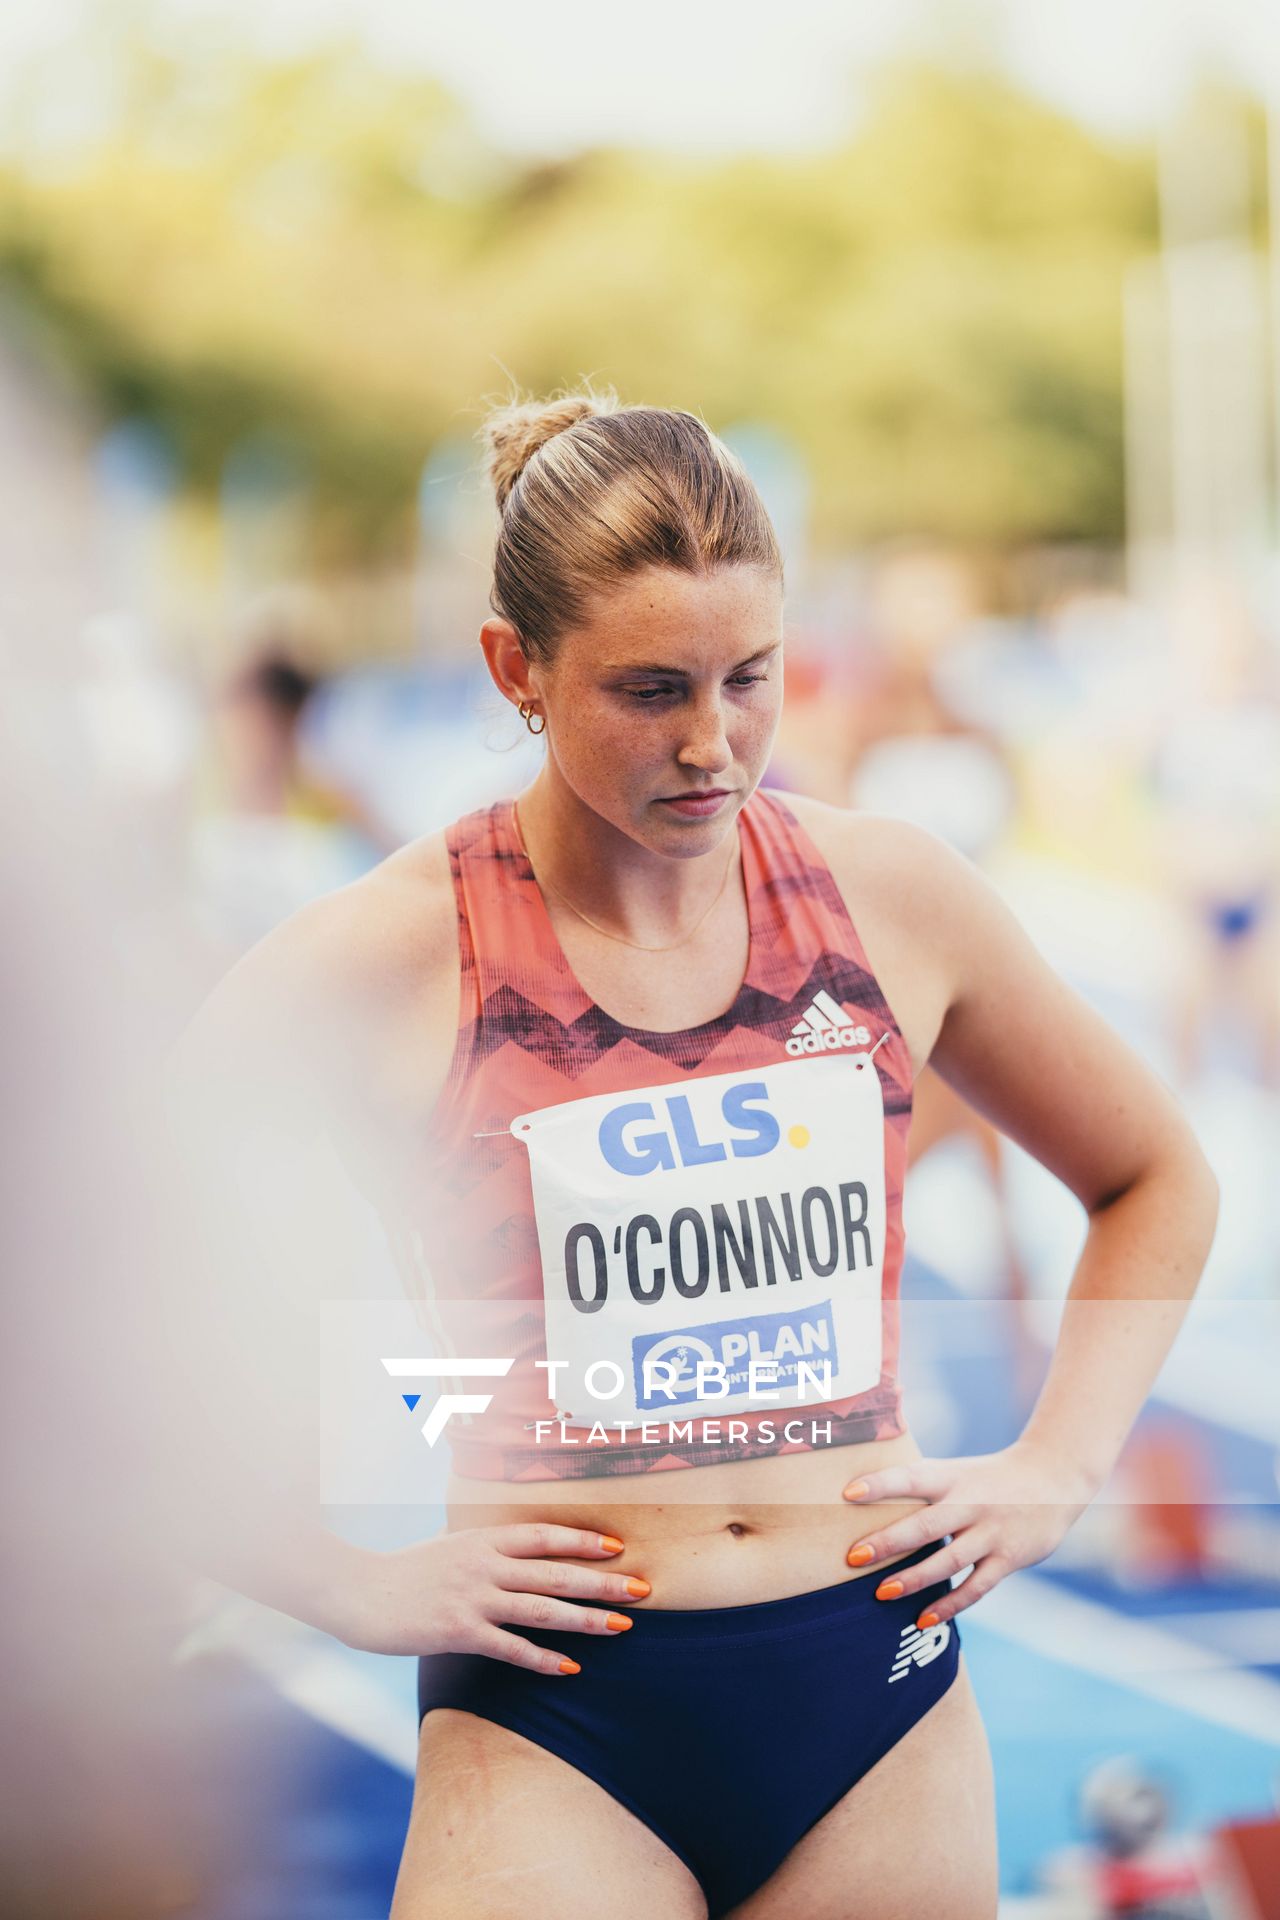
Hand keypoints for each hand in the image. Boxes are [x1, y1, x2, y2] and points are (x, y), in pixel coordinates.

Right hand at [336, 1523, 650, 1673]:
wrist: (357, 1591)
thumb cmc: (403, 1570)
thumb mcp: (447, 1544)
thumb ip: (482, 1546)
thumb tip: (511, 1545)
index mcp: (483, 1538)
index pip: (544, 1535)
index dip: (583, 1540)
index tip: (618, 1547)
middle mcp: (484, 1564)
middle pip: (556, 1572)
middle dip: (602, 1581)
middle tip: (642, 1589)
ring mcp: (473, 1597)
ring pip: (542, 1608)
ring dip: (586, 1619)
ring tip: (622, 1628)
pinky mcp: (459, 1631)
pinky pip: (510, 1647)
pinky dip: (543, 1658)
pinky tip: (570, 1668)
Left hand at [841, 1440, 1094, 1627]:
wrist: (1053, 1478)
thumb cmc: (986, 1478)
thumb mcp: (955, 1471)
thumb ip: (920, 1487)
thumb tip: (859, 1502)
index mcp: (952, 1477)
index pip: (912, 1477)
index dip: (880, 1484)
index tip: (848, 1494)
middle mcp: (971, 1503)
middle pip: (927, 1524)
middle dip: (890, 1542)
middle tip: (854, 1557)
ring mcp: (992, 1532)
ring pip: (950, 1560)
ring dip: (915, 1578)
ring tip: (882, 1593)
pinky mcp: (1009, 1558)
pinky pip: (976, 1586)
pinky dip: (951, 1605)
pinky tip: (923, 1620)